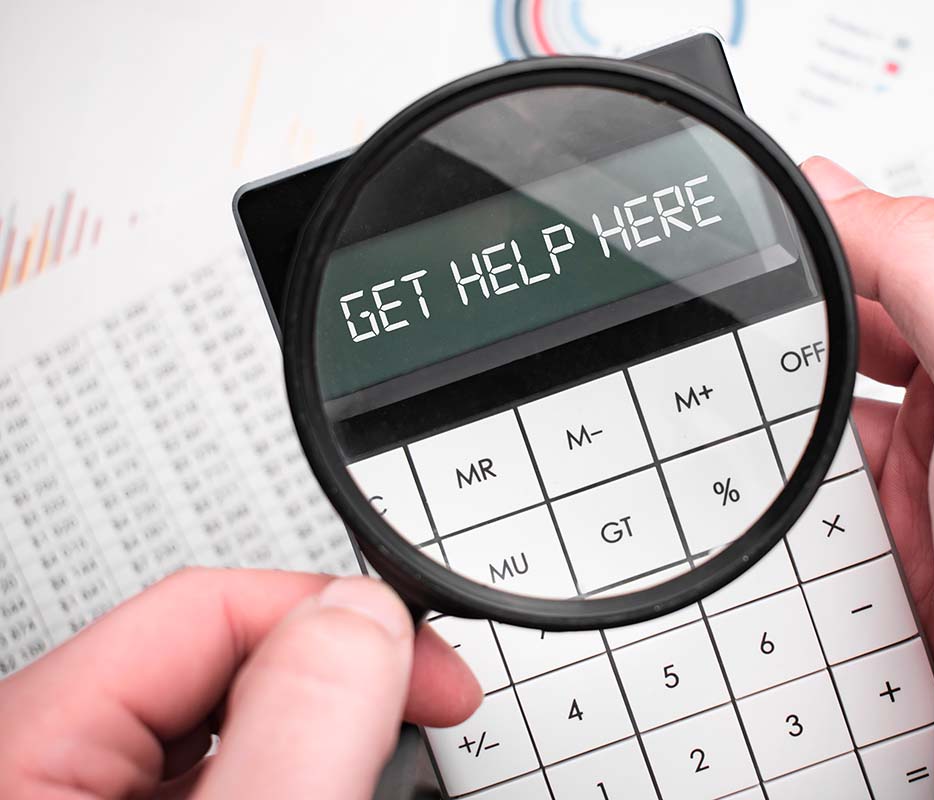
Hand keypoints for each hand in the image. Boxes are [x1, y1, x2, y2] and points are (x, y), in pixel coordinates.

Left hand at [0, 569, 481, 798]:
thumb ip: (295, 729)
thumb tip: (359, 615)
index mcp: (25, 749)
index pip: (205, 606)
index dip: (340, 615)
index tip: (433, 671)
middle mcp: (45, 771)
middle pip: (225, 661)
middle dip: (342, 677)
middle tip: (424, 715)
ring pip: (234, 725)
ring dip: (327, 732)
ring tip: (381, 765)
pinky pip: (231, 772)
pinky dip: (302, 770)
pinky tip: (332, 782)